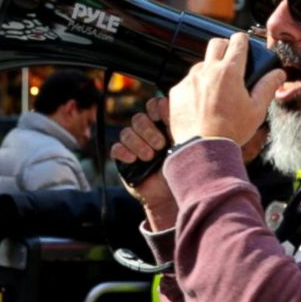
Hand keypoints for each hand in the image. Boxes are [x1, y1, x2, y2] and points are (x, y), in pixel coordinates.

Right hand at [110, 97, 177, 229]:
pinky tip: (133, 160)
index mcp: (163, 125)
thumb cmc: (182, 170)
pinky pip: (116, 148)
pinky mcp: (123, 158)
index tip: (163, 119)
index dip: (156, 109)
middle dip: (148, 130)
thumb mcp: (184, 147)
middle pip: (138, 118)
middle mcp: (146, 132)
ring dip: (138, 143)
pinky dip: (123, 152)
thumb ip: (179, 127)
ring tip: (149, 157)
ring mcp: (133, 144)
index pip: (153, 106)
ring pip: (126, 132)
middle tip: (160, 145)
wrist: (172, 195)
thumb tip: (175, 109)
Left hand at [168, 33, 285, 144]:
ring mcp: (190, 80)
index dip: (243, 41)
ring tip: (217, 90)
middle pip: (216, 43)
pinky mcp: (177, 92)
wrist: (202, 149)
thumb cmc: (231, 131)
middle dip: (225, 47)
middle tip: (231, 61)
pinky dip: (195, 88)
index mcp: (229, 72)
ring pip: (201, 64)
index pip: (237, 41)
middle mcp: (207, 71)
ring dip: (209, 70)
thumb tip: (279, 73)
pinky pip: (187, 82)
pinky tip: (201, 104)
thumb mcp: (256, 110)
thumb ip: (268, 87)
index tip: (244, 46)